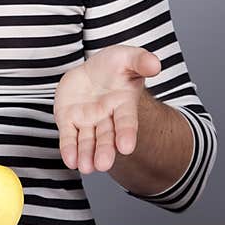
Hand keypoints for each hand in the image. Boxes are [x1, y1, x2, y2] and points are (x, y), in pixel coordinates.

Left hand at [54, 45, 160, 173]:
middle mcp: (107, 118)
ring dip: (86, 154)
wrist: (92, 72)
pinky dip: (69, 149)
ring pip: (87, 141)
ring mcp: (87, 121)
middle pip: (106, 137)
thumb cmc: (114, 66)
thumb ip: (140, 61)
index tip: (126, 147)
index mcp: (123, 105)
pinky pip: (69, 136)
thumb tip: (156, 64)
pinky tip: (70, 160)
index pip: (126, 121)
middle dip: (105, 151)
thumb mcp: (127, 57)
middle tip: (103, 164)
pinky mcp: (69, 121)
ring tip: (86, 167)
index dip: (126, 134)